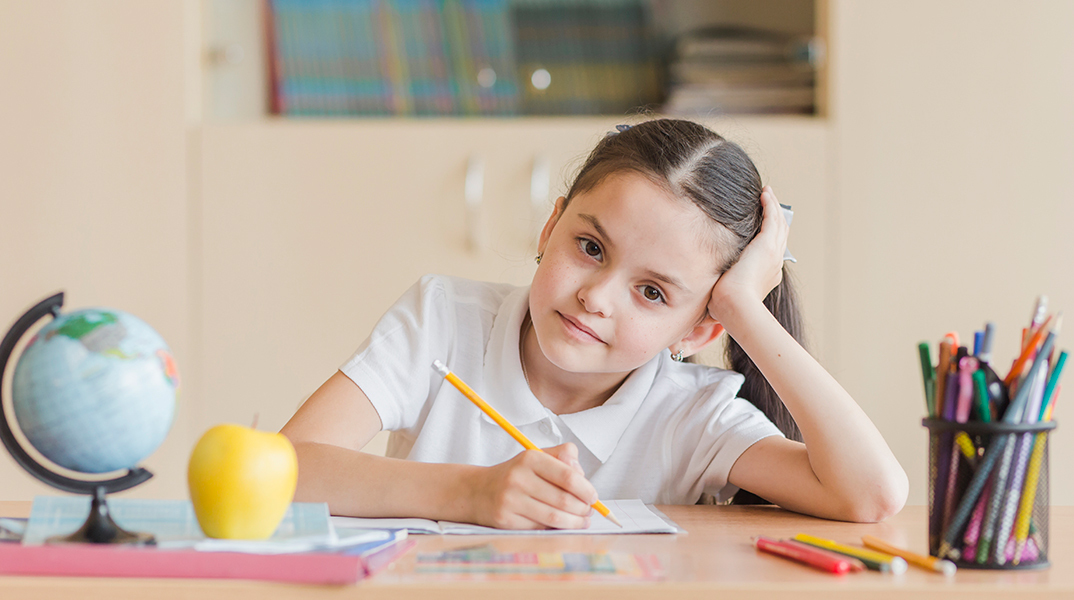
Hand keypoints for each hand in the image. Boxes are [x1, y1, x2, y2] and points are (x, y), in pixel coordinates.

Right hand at [468, 443, 595, 529]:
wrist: (478, 491)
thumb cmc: (516, 474)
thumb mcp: (536, 456)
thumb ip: (563, 456)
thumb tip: (582, 474)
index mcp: (529, 458)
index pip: (567, 476)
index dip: (586, 489)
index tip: (594, 497)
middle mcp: (518, 478)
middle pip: (563, 500)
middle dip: (582, 509)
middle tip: (589, 512)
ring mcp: (510, 500)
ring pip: (554, 517)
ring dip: (573, 523)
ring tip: (581, 521)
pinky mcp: (505, 520)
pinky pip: (539, 528)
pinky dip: (554, 528)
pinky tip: (560, 525)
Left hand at [708, 186, 788, 319]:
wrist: (735, 306)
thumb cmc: (726, 307)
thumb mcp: (723, 295)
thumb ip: (718, 290)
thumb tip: (705, 301)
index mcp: (767, 275)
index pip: (771, 252)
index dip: (768, 237)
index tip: (762, 227)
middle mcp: (774, 263)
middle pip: (779, 234)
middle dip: (774, 217)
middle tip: (768, 202)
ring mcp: (773, 253)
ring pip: (778, 224)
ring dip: (773, 207)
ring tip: (767, 194)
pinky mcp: (767, 244)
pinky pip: (772, 218)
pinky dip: (770, 205)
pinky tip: (764, 194)